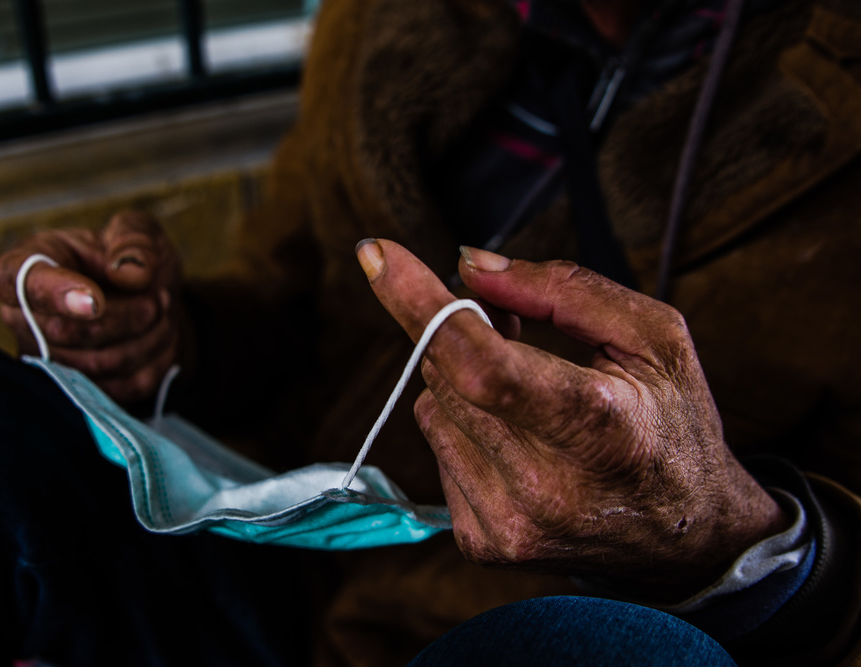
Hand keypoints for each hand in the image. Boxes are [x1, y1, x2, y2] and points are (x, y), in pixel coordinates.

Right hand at [0, 211, 190, 404]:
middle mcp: (23, 317)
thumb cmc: (129, 260)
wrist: (149, 300)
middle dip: (124, 316)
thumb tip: (128, 274)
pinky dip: (155, 359)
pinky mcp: (80, 390)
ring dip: (146, 337)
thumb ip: (134, 239)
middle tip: (157, 298)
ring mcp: (47, 360)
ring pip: (98, 364)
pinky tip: (158, 335)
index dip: (52, 294)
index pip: (11, 282)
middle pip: (62, 331)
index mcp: (26, 265)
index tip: (96, 300)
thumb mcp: (139, 231)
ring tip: (160, 309)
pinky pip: (123, 387)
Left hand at [356, 239, 787, 599]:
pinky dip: (465, 425)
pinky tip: (518, 438)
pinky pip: (438, 448)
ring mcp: (509, 523)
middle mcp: (545, 488)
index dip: (420, 305)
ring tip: (528, 390)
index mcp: (598, 428)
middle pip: (448, 375)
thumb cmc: (674, 424)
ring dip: (464, 380)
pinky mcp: (483, 542)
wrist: (687, 540)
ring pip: (433, 407)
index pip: (482, 364)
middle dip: (459, 331)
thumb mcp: (652, 337)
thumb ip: (562, 290)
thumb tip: (467, 267)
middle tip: (509, 323)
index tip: (377, 254)